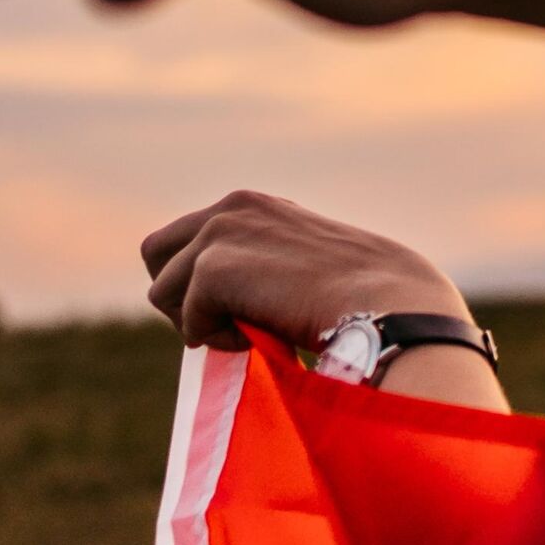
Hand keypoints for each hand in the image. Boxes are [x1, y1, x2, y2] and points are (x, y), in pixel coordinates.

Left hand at [140, 189, 467, 348]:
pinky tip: (258, 338)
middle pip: (156, 253)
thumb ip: (263, 263)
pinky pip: (188, 320)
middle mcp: (231, 207)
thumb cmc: (362, 294)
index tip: (235, 309)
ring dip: (196, 321)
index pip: (187, 238)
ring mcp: (220, 233)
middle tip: (221, 324)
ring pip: (162, 291)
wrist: (387, 303)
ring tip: (247, 333)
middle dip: (177, 294)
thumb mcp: (304, 260)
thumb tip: (224, 302)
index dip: (198, 281)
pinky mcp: (214, 268)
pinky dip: (216, 340)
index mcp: (253, 204)